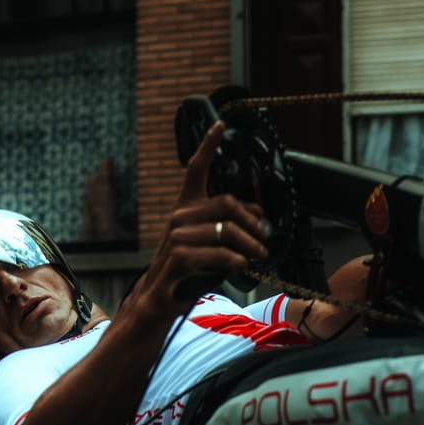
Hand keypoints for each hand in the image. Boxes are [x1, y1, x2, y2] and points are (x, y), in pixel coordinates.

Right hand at [133, 121, 268, 314]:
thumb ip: (231, 226)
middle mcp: (179, 218)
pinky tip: (241, 266)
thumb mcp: (211, 244)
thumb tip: (258, 212)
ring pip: (226, 229)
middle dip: (252, 221)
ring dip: (250, 245)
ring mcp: (176, 237)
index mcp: (186, 209)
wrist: (158, 300)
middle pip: (226, 204)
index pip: (195, 170)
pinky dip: (234, 259)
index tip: (219, 124)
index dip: (207, 145)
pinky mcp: (178, 258)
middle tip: (265, 238)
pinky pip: (217, 252)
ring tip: (259, 256)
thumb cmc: (186, 272)